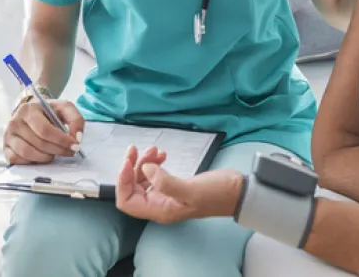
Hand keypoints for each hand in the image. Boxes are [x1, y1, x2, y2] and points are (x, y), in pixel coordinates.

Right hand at [3, 97, 83, 164]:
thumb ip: (75, 120)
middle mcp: (15, 122)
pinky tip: (40, 156)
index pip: (45, 130)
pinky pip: (17, 160)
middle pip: (39, 143)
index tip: (75, 146)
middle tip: (69, 151)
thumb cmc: (48, 111)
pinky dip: (31, 162)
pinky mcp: (5, 148)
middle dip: (58, 150)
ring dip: (46, 157)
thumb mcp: (64, 108)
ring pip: (28, 154)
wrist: (31, 110)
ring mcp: (8, 136)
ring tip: (54, 153)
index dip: (62, 141)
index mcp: (29, 110)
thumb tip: (77, 138)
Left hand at [115, 146, 242, 223]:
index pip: (127, 202)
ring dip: (144, 162)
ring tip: (156, 149)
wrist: (236, 192)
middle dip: (132, 167)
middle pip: (132, 188)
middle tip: (138, 148)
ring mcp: (165, 196)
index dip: (122, 182)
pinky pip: (154, 175)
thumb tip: (145, 169)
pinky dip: (154, 163)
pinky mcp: (172, 186)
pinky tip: (163, 154)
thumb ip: (165, 182)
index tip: (128, 161)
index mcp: (159, 210)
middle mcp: (158, 205)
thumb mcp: (190, 190)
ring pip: (142, 179)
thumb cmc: (215, 194)